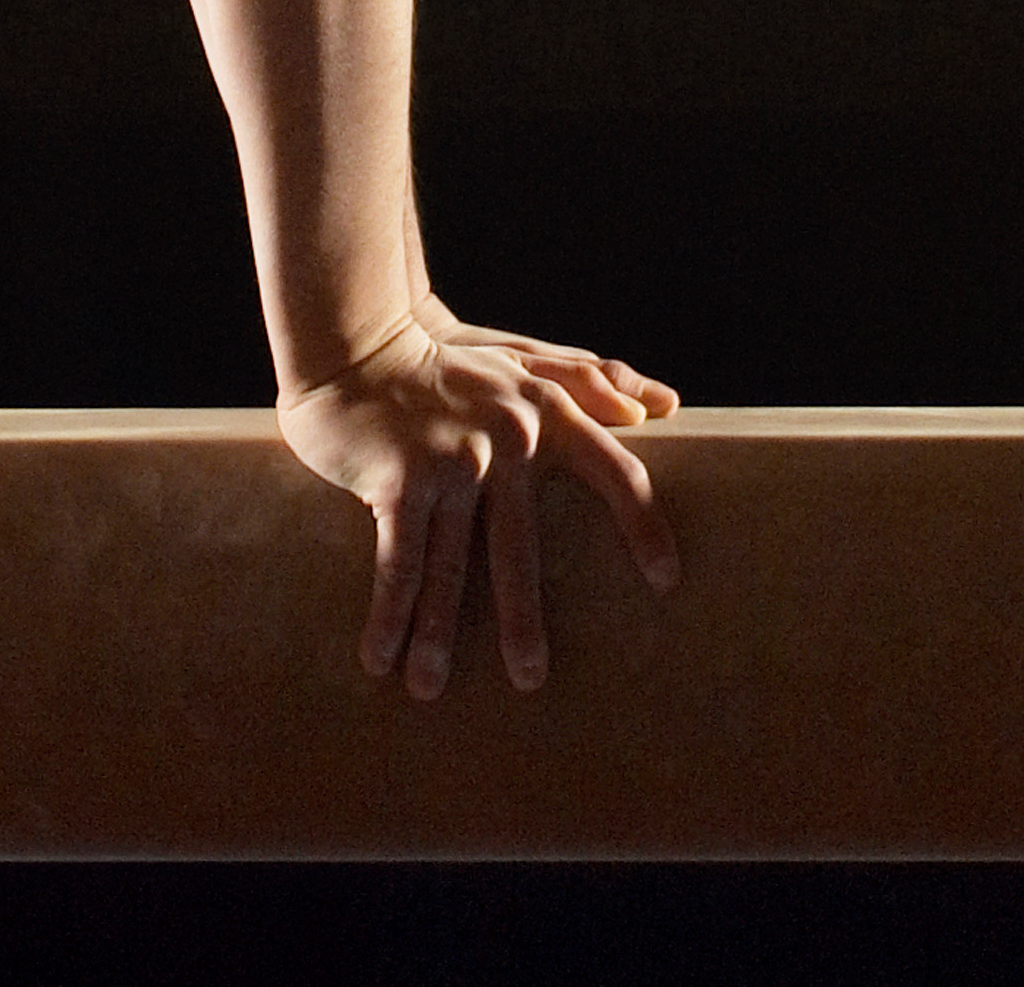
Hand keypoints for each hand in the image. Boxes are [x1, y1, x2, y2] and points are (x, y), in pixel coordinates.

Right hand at [278, 319, 681, 695]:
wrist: (357, 336)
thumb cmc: (444, 357)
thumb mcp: (522, 358)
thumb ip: (592, 378)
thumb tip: (663, 404)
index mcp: (546, 412)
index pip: (613, 471)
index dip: (642, 524)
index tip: (665, 579)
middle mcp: (509, 439)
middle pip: (521, 546)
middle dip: (520, 618)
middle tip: (529, 678)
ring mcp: (454, 460)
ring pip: (453, 565)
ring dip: (439, 633)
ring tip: (432, 688)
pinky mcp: (400, 476)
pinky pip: (398, 559)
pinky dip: (389, 612)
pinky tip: (381, 657)